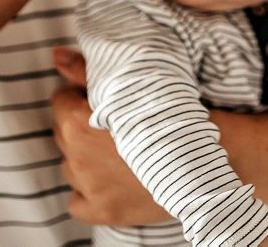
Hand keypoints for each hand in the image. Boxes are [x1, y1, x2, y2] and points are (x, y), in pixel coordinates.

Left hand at [50, 48, 168, 225]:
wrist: (211, 157)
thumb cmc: (176, 116)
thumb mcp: (133, 86)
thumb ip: (86, 72)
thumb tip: (56, 55)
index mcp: (78, 123)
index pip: (61, 102)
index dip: (81, 97)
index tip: (103, 101)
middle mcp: (78, 157)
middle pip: (63, 134)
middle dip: (82, 127)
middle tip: (116, 125)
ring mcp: (90, 188)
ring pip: (70, 167)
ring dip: (86, 159)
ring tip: (119, 152)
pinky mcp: (104, 211)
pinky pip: (76, 202)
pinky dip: (89, 192)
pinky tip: (112, 180)